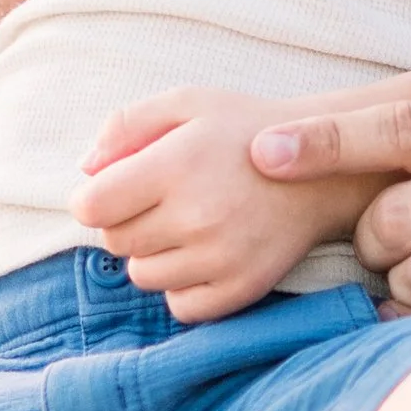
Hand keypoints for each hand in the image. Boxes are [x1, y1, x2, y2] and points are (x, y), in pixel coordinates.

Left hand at [74, 88, 351, 324]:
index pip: (91, 207)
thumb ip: (127, 125)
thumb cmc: (247, 131)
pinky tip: (202, 256)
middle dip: (125, 222)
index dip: (93, 199)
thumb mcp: (188, 104)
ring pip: (143, 276)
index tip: (113, 190)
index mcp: (178, 164)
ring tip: (187, 227)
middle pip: (115, 242)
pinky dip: (182, 287)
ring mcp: (221, 257)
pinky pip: (180, 306)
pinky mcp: (242, 288)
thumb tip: (84, 169)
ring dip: (153, 255)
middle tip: (161, 202)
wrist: (326, 169)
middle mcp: (198, 215)